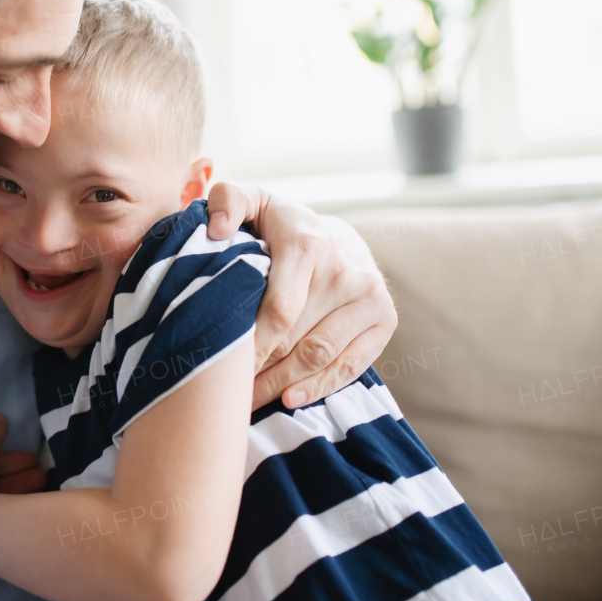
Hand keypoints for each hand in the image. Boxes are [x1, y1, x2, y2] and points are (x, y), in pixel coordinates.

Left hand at [0, 413, 46, 498]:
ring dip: (26, 487)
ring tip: (46, 483)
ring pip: (7, 498)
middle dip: (23, 475)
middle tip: (44, 472)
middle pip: (2, 483)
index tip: (34, 458)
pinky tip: (39, 504)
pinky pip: (11, 514)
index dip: (14, 460)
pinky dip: (24, 505)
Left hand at [205, 182, 396, 409]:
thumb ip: (227, 201)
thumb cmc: (282, 225)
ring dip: (282, 384)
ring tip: (251, 400)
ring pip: (319, 356)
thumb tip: (216, 229)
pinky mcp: (385, 320)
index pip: (278, 309)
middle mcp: (345, 271)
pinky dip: (320, 387)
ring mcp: (369, 297)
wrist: (339, 235)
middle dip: (259, 369)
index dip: (251, 344)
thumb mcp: (253, 200)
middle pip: (294, 338)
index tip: (223, 364)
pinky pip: (350, 365)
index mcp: (308, 245)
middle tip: (228, 392)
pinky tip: (290, 399)